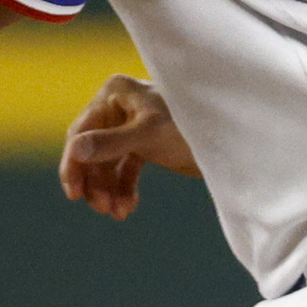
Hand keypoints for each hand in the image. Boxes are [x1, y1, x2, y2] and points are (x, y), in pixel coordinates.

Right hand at [61, 76, 196, 218]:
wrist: (232, 139)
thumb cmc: (192, 125)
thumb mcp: (149, 134)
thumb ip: (111, 142)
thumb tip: (74, 152)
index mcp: (115, 93)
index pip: (82, 131)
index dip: (74, 164)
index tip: (75, 194)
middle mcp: (120, 107)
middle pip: (92, 151)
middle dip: (96, 182)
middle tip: (102, 208)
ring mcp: (132, 127)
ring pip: (108, 164)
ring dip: (109, 190)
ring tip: (117, 213)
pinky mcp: (146, 145)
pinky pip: (126, 170)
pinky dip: (124, 189)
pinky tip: (128, 207)